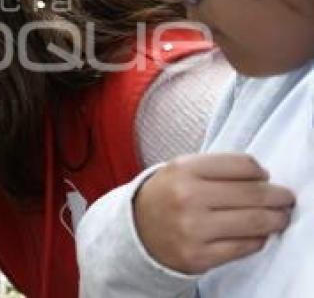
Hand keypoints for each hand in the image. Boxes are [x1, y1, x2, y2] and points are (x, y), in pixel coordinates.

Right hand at [134, 153, 294, 273]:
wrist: (136, 230)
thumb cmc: (167, 196)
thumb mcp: (181, 170)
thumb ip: (218, 168)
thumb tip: (265, 179)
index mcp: (182, 169)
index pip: (243, 165)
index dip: (260, 172)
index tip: (265, 178)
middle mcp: (187, 197)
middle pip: (254, 193)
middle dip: (278, 196)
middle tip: (285, 199)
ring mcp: (192, 228)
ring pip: (255, 221)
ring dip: (276, 219)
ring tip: (279, 217)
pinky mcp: (198, 256)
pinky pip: (245, 246)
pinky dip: (258, 239)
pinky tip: (256, 234)